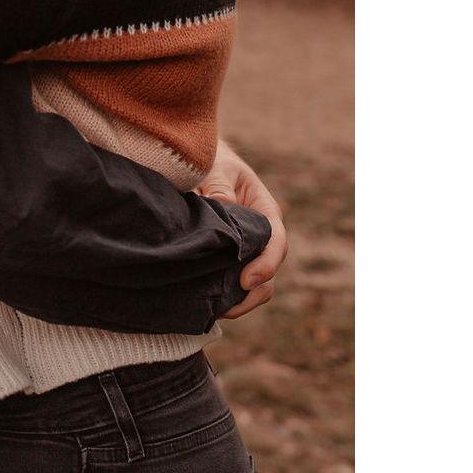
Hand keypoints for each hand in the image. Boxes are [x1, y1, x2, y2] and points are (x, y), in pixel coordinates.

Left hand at [196, 140, 287, 318]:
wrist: (196, 161)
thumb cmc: (211, 161)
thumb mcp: (216, 168)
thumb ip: (219, 186)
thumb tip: (224, 208)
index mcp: (263, 209)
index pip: (276, 240)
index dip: (267, 264)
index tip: (248, 280)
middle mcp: (259, 233)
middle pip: (268, 269)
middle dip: (253, 292)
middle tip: (227, 307)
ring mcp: (245, 247)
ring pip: (254, 282)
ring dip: (239, 299)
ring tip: (216, 311)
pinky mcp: (227, 256)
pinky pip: (231, 279)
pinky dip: (224, 293)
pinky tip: (206, 303)